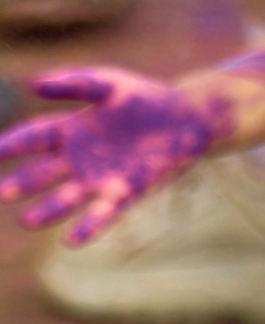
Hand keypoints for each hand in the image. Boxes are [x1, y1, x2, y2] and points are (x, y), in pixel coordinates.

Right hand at [0, 71, 223, 243]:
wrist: (187, 117)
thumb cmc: (144, 98)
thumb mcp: (109, 84)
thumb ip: (75, 84)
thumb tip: (32, 83)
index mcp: (67, 130)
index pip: (32, 138)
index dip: (11, 145)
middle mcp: (76, 159)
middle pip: (42, 173)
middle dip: (21, 182)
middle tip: (2, 192)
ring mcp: (98, 178)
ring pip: (66, 198)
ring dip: (48, 210)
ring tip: (28, 220)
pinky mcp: (124, 192)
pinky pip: (102, 213)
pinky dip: (88, 226)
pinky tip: (72, 240)